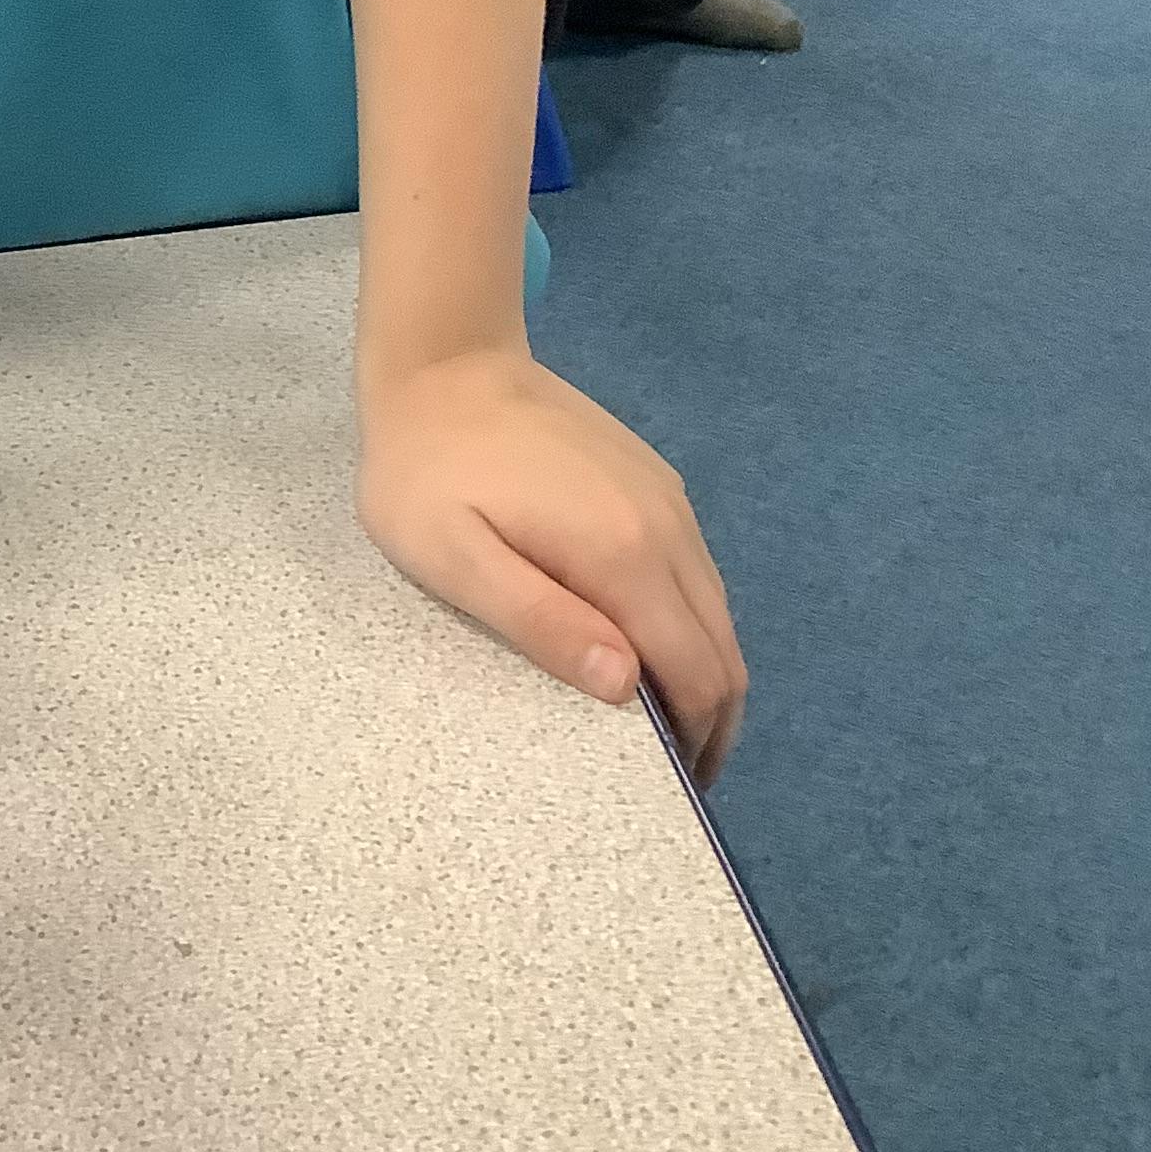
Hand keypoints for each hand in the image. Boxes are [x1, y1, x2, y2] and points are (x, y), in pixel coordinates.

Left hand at [357, 344, 746, 785]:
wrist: (441, 359)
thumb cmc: (427, 471)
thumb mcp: (454, 558)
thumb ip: (541, 622)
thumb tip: (627, 689)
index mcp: (624, 554)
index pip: (699, 673)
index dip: (696, 742)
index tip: (669, 791)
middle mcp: (667, 526)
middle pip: (723, 649)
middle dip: (710, 720)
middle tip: (668, 773)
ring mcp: (666, 496)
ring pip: (716, 610)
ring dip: (701, 672)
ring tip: (654, 722)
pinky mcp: (652, 478)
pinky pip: (693, 571)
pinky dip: (688, 623)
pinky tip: (640, 642)